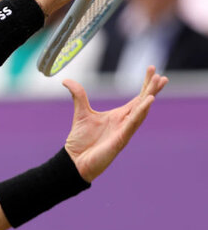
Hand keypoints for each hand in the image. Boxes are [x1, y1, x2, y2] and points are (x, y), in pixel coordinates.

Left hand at [62, 66, 167, 181]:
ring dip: (150, 98)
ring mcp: (124, 131)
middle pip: (143, 103)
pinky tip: (148, 101)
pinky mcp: (121, 139)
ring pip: (142, 112)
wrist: (74, 160)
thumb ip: (78, 95)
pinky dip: (141, 112)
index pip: (136, 98)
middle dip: (152, 89)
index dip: (145, 85)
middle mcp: (125, 122)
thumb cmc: (80, 140)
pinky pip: (133, 124)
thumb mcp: (80, 113)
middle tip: (162, 75)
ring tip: (158, 84)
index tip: (152, 69)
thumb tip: (67, 81)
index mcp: (119, 116)